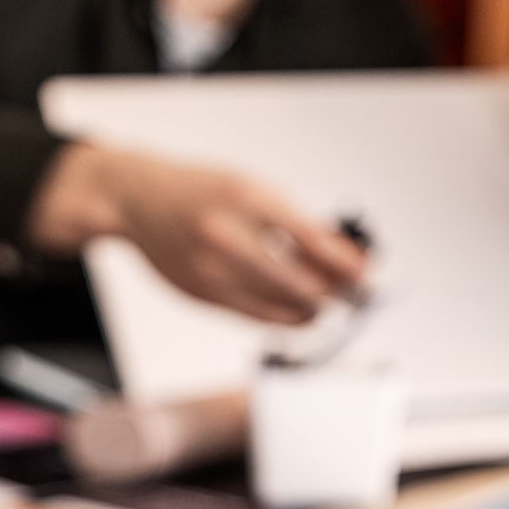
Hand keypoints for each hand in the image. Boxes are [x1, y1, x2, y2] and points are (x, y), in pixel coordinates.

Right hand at [31, 143, 364, 325]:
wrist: (138, 200)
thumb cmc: (203, 191)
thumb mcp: (253, 191)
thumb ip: (297, 224)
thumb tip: (347, 258)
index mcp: (247, 198)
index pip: (312, 241)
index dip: (347, 265)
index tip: (369, 275)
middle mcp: (227, 236)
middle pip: (299, 283)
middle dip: (335, 294)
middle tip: (355, 296)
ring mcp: (210, 270)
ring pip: (279, 308)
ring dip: (312, 310)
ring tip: (327, 304)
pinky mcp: (201, 295)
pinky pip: (254, 317)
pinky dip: (283, 318)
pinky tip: (298, 312)